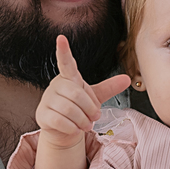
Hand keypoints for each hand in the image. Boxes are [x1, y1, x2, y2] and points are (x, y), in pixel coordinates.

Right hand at [36, 35, 130, 149]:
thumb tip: (127, 78)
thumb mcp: (95, 97)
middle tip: (94, 117)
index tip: (61, 38)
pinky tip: (74, 129)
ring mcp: (47, 100)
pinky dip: (72, 128)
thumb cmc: (79, 109)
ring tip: (85, 125)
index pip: (66, 63)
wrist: (65, 130)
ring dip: (82, 121)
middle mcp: (56, 86)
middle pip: (76, 95)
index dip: (63, 51)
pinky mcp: (42, 114)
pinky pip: (60, 121)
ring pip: (68, 110)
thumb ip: (109, 87)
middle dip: (89, 109)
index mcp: (69, 78)